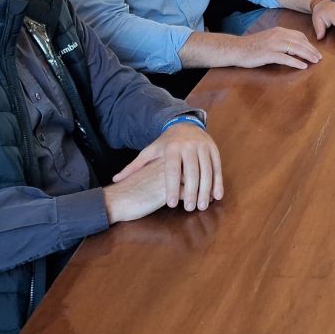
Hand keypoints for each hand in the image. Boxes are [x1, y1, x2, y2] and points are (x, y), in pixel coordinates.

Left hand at [107, 123, 223, 220]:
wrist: (184, 124)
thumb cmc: (165, 144)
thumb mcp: (149, 152)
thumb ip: (134, 167)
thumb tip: (115, 179)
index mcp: (171, 148)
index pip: (172, 170)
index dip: (172, 188)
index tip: (172, 205)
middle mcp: (188, 146)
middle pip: (192, 172)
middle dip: (192, 192)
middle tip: (191, 209)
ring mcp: (202, 147)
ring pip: (207, 170)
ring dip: (207, 190)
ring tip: (203, 206)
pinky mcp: (213, 149)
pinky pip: (217, 167)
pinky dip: (218, 182)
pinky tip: (217, 196)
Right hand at [236, 25, 321, 68]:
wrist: (236, 49)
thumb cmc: (252, 46)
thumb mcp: (269, 39)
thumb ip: (281, 41)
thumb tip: (295, 48)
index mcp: (279, 31)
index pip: (299, 36)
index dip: (309, 44)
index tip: (315, 51)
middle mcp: (278, 35)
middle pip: (300, 42)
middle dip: (311, 50)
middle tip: (319, 58)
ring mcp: (273, 44)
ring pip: (295, 49)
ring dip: (307, 55)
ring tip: (315, 61)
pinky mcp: (268, 54)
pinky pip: (286, 58)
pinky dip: (296, 62)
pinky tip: (303, 66)